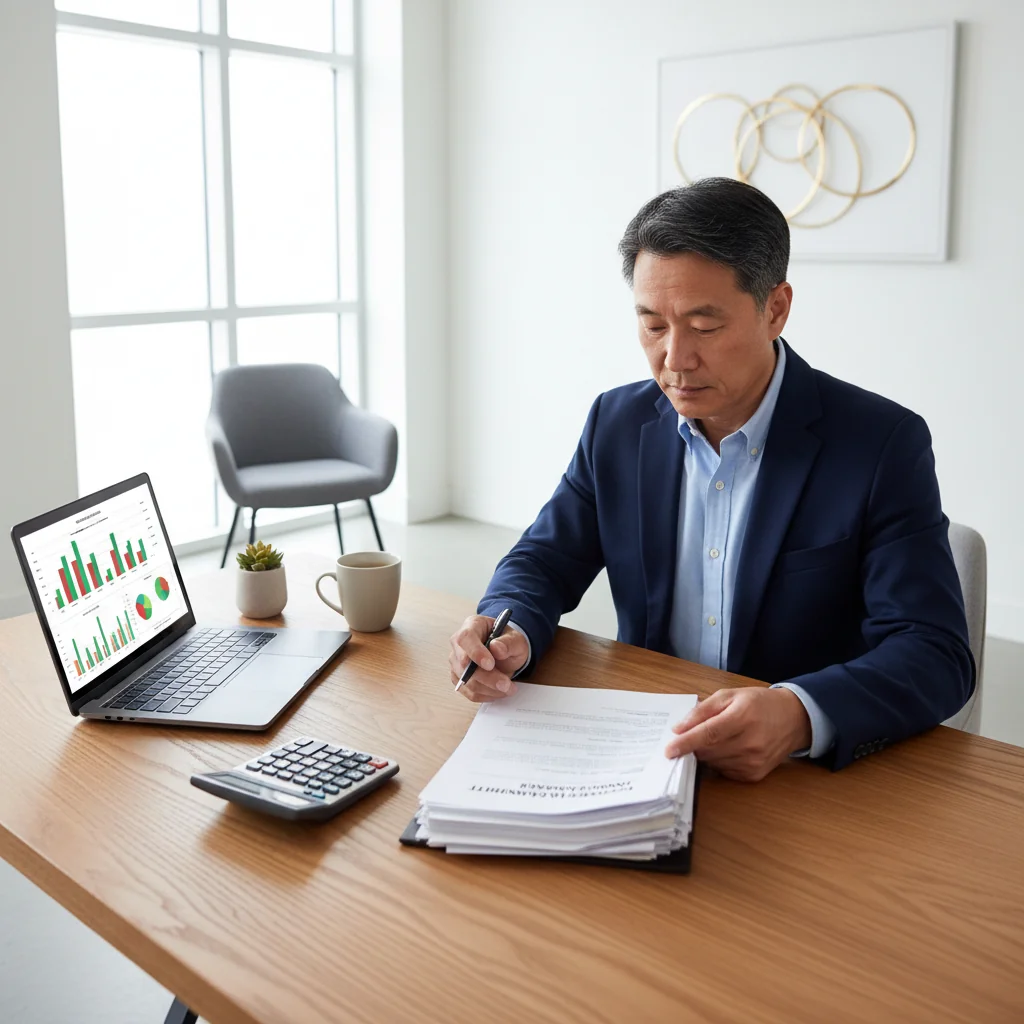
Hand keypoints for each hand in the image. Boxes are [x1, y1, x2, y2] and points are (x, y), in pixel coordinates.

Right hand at [448, 615, 529, 702]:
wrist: (505, 653)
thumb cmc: (507, 643)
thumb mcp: (516, 639)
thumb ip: (508, 643)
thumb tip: (496, 648)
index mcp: (472, 626)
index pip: (466, 638)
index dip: (475, 652)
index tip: (490, 665)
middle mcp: (459, 644)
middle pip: (464, 664)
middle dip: (487, 677)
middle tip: (507, 684)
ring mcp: (456, 662)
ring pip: (467, 681)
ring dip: (490, 689)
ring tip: (509, 688)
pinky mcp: (459, 679)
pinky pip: (470, 692)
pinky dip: (486, 695)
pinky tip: (499, 692)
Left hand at [664, 687, 811, 781]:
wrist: (793, 720)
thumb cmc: (759, 703)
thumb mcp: (730, 695)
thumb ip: (703, 710)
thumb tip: (679, 728)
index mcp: (742, 717)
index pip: (709, 734)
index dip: (686, 743)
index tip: (668, 750)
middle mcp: (750, 743)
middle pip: (708, 751)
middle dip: (694, 745)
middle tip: (690, 736)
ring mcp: (754, 762)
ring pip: (714, 763)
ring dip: (706, 754)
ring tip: (717, 738)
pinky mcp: (755, 775)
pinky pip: (724, 772)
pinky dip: (718, 762)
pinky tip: (728, 749)